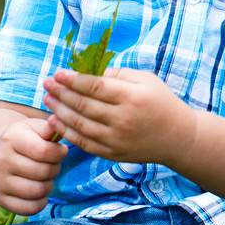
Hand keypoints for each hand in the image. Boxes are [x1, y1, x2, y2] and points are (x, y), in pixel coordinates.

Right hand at [0, 117, 67, 215]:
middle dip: (55, 169)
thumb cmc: (25, 139)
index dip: (59, 153)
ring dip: (49, 185)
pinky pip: (30, 208)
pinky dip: (40, 202)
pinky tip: (39, 191)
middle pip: (43, 172)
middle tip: (52, 165)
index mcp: (11, 139)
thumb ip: (49, 127)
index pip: (44, 151)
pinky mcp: (1, 199)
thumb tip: (56, 120)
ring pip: (38, 191)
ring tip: (46, 177)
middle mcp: (1, 160)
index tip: (60, 151)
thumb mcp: (34, 128)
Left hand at [42, 66, 196, 166]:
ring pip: (80, 125)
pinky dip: (67, 133)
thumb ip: (117, 74)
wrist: (178, 137)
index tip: (58, 73)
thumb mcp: (145, 80)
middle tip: (46, 84)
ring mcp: (117, 140)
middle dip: (61, 93)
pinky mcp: (113, 154)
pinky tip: (55, 121)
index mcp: (132, 97)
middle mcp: (123, 120)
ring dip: (60, 112)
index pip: (95, 87)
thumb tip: (87, 71)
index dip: (73, 80)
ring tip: (48, 100)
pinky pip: (84, 143)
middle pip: (84, 106)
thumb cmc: (161, 101)